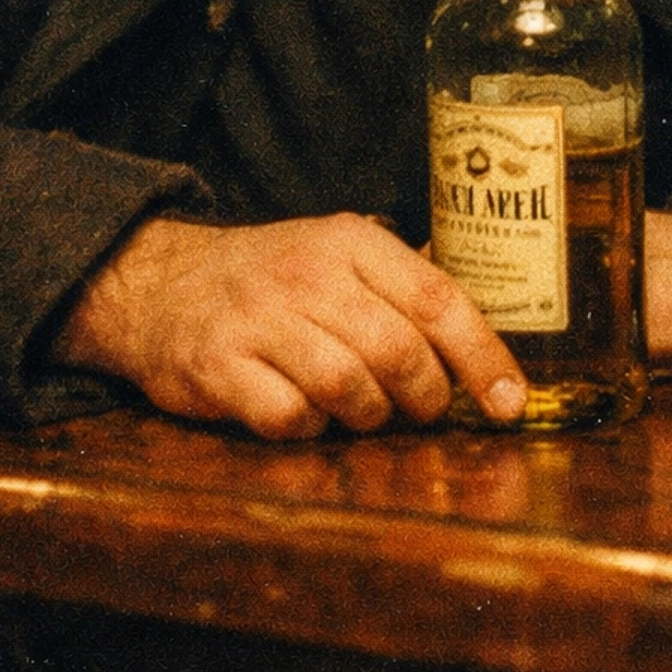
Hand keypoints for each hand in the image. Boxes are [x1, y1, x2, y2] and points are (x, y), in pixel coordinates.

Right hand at [53, 211, 528, 440]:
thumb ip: (404, 283)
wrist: (159, 283)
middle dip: (425, 398)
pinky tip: (302, 412)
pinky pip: (289, 418)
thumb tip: (489, 333)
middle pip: (398, 352)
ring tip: (361, 412)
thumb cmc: (270, 278)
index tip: (512, 402)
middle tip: (421, 410)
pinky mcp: (218, 366)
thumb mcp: (336, 254)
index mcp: (349, 242)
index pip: (436, 298)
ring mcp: (258, 319)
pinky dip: (309, 429)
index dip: (483, 356)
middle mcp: (306, 273)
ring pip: (349, 389)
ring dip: (369, 418)